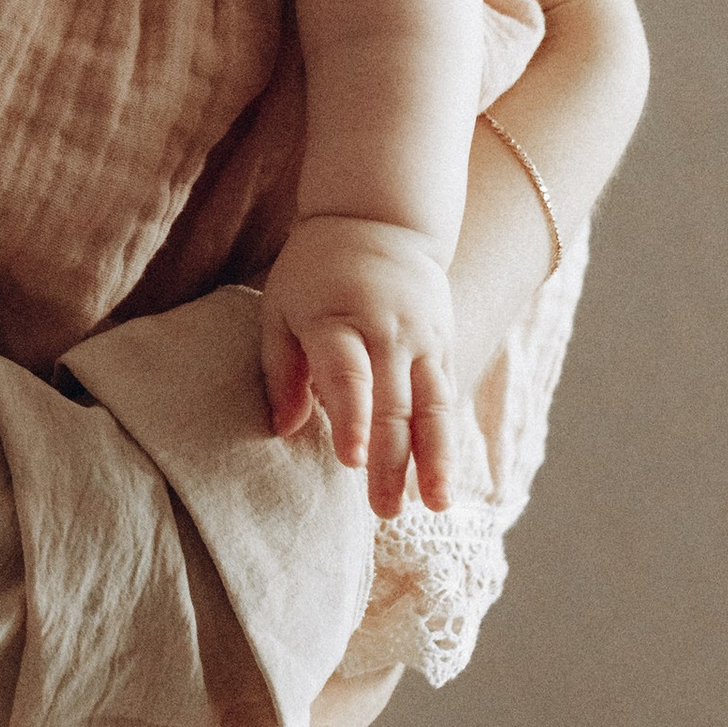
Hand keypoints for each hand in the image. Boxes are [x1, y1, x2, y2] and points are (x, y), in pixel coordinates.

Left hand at [260, 215, 458, 518]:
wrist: (380, 216)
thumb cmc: (315, 270)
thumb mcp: (280, 306)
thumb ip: (281, 369)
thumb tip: (283, 429)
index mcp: (337, 318)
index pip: (348, 374)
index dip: (351, 418)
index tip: (350, 460)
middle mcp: (386, 330)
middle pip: (394, 402)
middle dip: (391, 460)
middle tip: (383, 510)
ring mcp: (422, 337)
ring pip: (434, 406)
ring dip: (436, 458)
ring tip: (436, 505)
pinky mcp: (445, 343)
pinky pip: (448, 396)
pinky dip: (448, 437)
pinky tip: (445, 476)